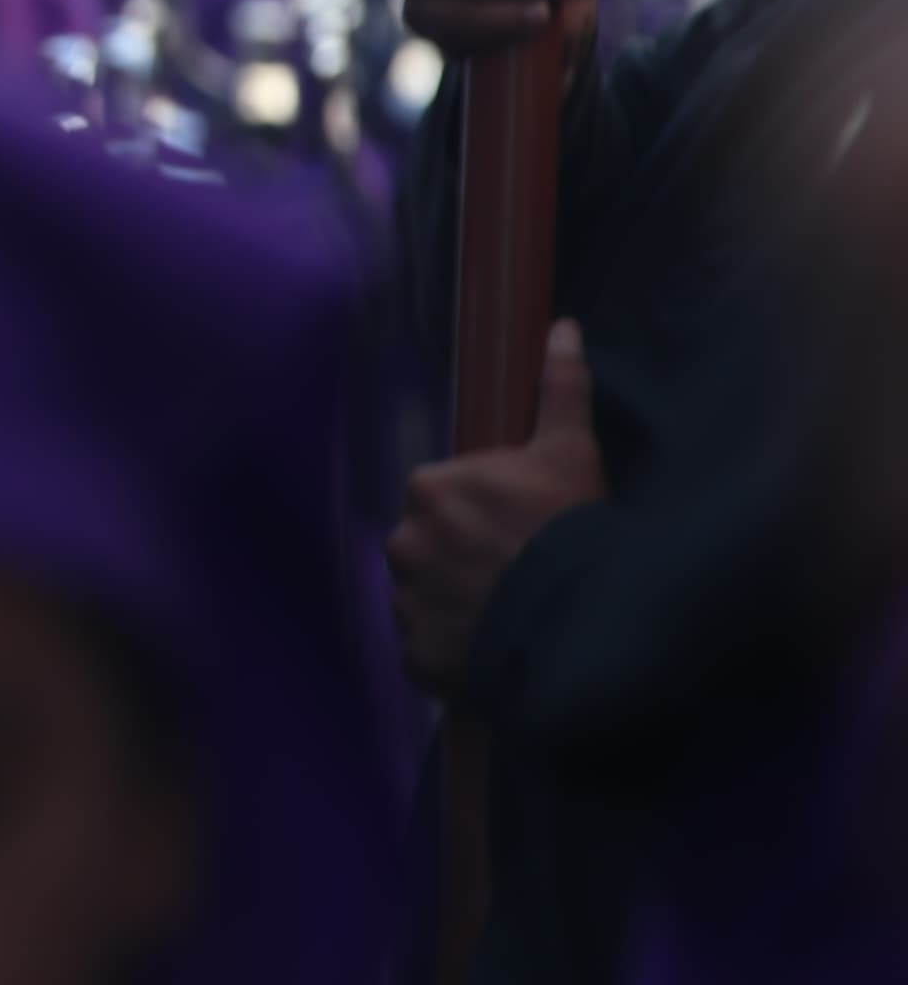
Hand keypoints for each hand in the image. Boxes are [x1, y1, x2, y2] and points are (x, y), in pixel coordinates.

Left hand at [388, 321, 606, 697]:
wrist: (582, 620)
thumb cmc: (574, 531)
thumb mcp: (572, 455)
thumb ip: (561, 390)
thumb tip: (563, 327)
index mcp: (428, 489)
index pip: (443, 500)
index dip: (481, 517)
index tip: (518, 532)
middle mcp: (402, 542)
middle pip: (427, 549)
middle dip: (461, 560)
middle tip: (514, 576)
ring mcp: (406, 603)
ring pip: (424, 600)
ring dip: (455, 606)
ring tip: (508, 615)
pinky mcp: (417, 656)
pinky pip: (427, 651)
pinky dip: (452, 653)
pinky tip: (493, 649)